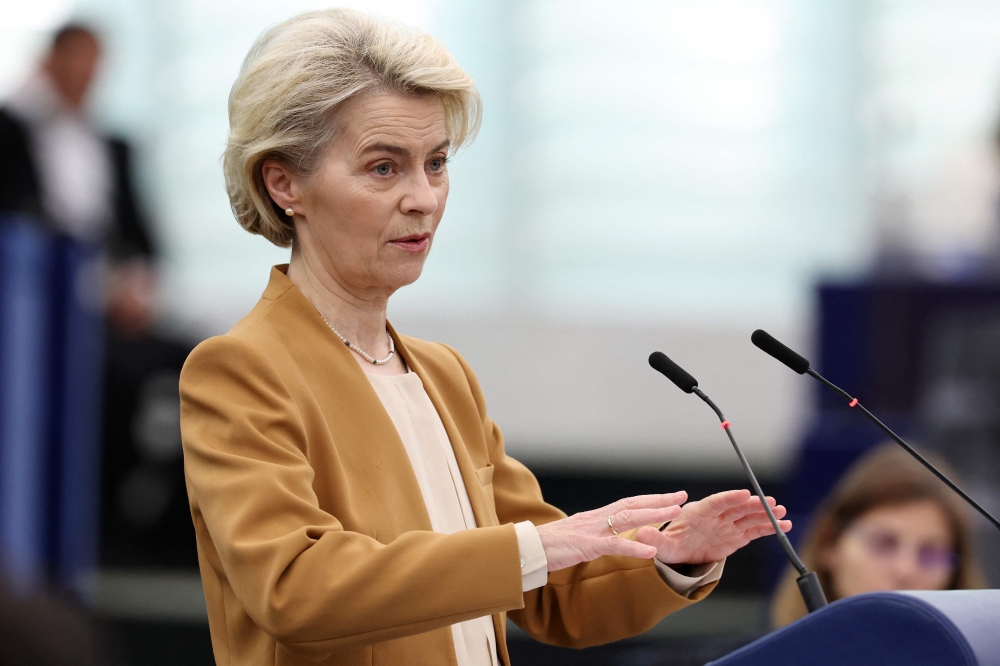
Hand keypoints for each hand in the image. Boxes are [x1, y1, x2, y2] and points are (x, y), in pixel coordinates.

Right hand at [536, 492, 686, 571]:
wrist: (527, 549)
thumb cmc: (548, 546)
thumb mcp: (576, 537)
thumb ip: (593, 535)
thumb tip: (606, 536)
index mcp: (595, 517)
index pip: (627, 503)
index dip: (650, 499)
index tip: (671, 497)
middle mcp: (596, 518)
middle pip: (633, 505)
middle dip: (659, 500)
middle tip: (683, 496)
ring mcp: (592, 530)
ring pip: (628, 518)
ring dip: (654, 515)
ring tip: (675, 514)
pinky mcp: (586, 545)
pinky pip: (614, 545)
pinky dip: (634, 546)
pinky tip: (651, 551)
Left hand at [635, 489, 790, 564]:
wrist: (680, 552)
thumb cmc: (670, 544)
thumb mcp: (661, 545)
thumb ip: (655, 540)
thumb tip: (642, 533)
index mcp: (698, 513)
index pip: (715, 503)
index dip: (729, 498)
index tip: (744, 493)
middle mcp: (716, 516)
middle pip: (736, 508)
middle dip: (753, 504)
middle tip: (770, 502)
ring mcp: (728, 524)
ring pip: (748, 517)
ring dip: (765, 514)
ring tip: (782, 512)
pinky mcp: (737, 535)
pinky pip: (755, 530)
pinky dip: (769, 528)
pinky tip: (785, 526)